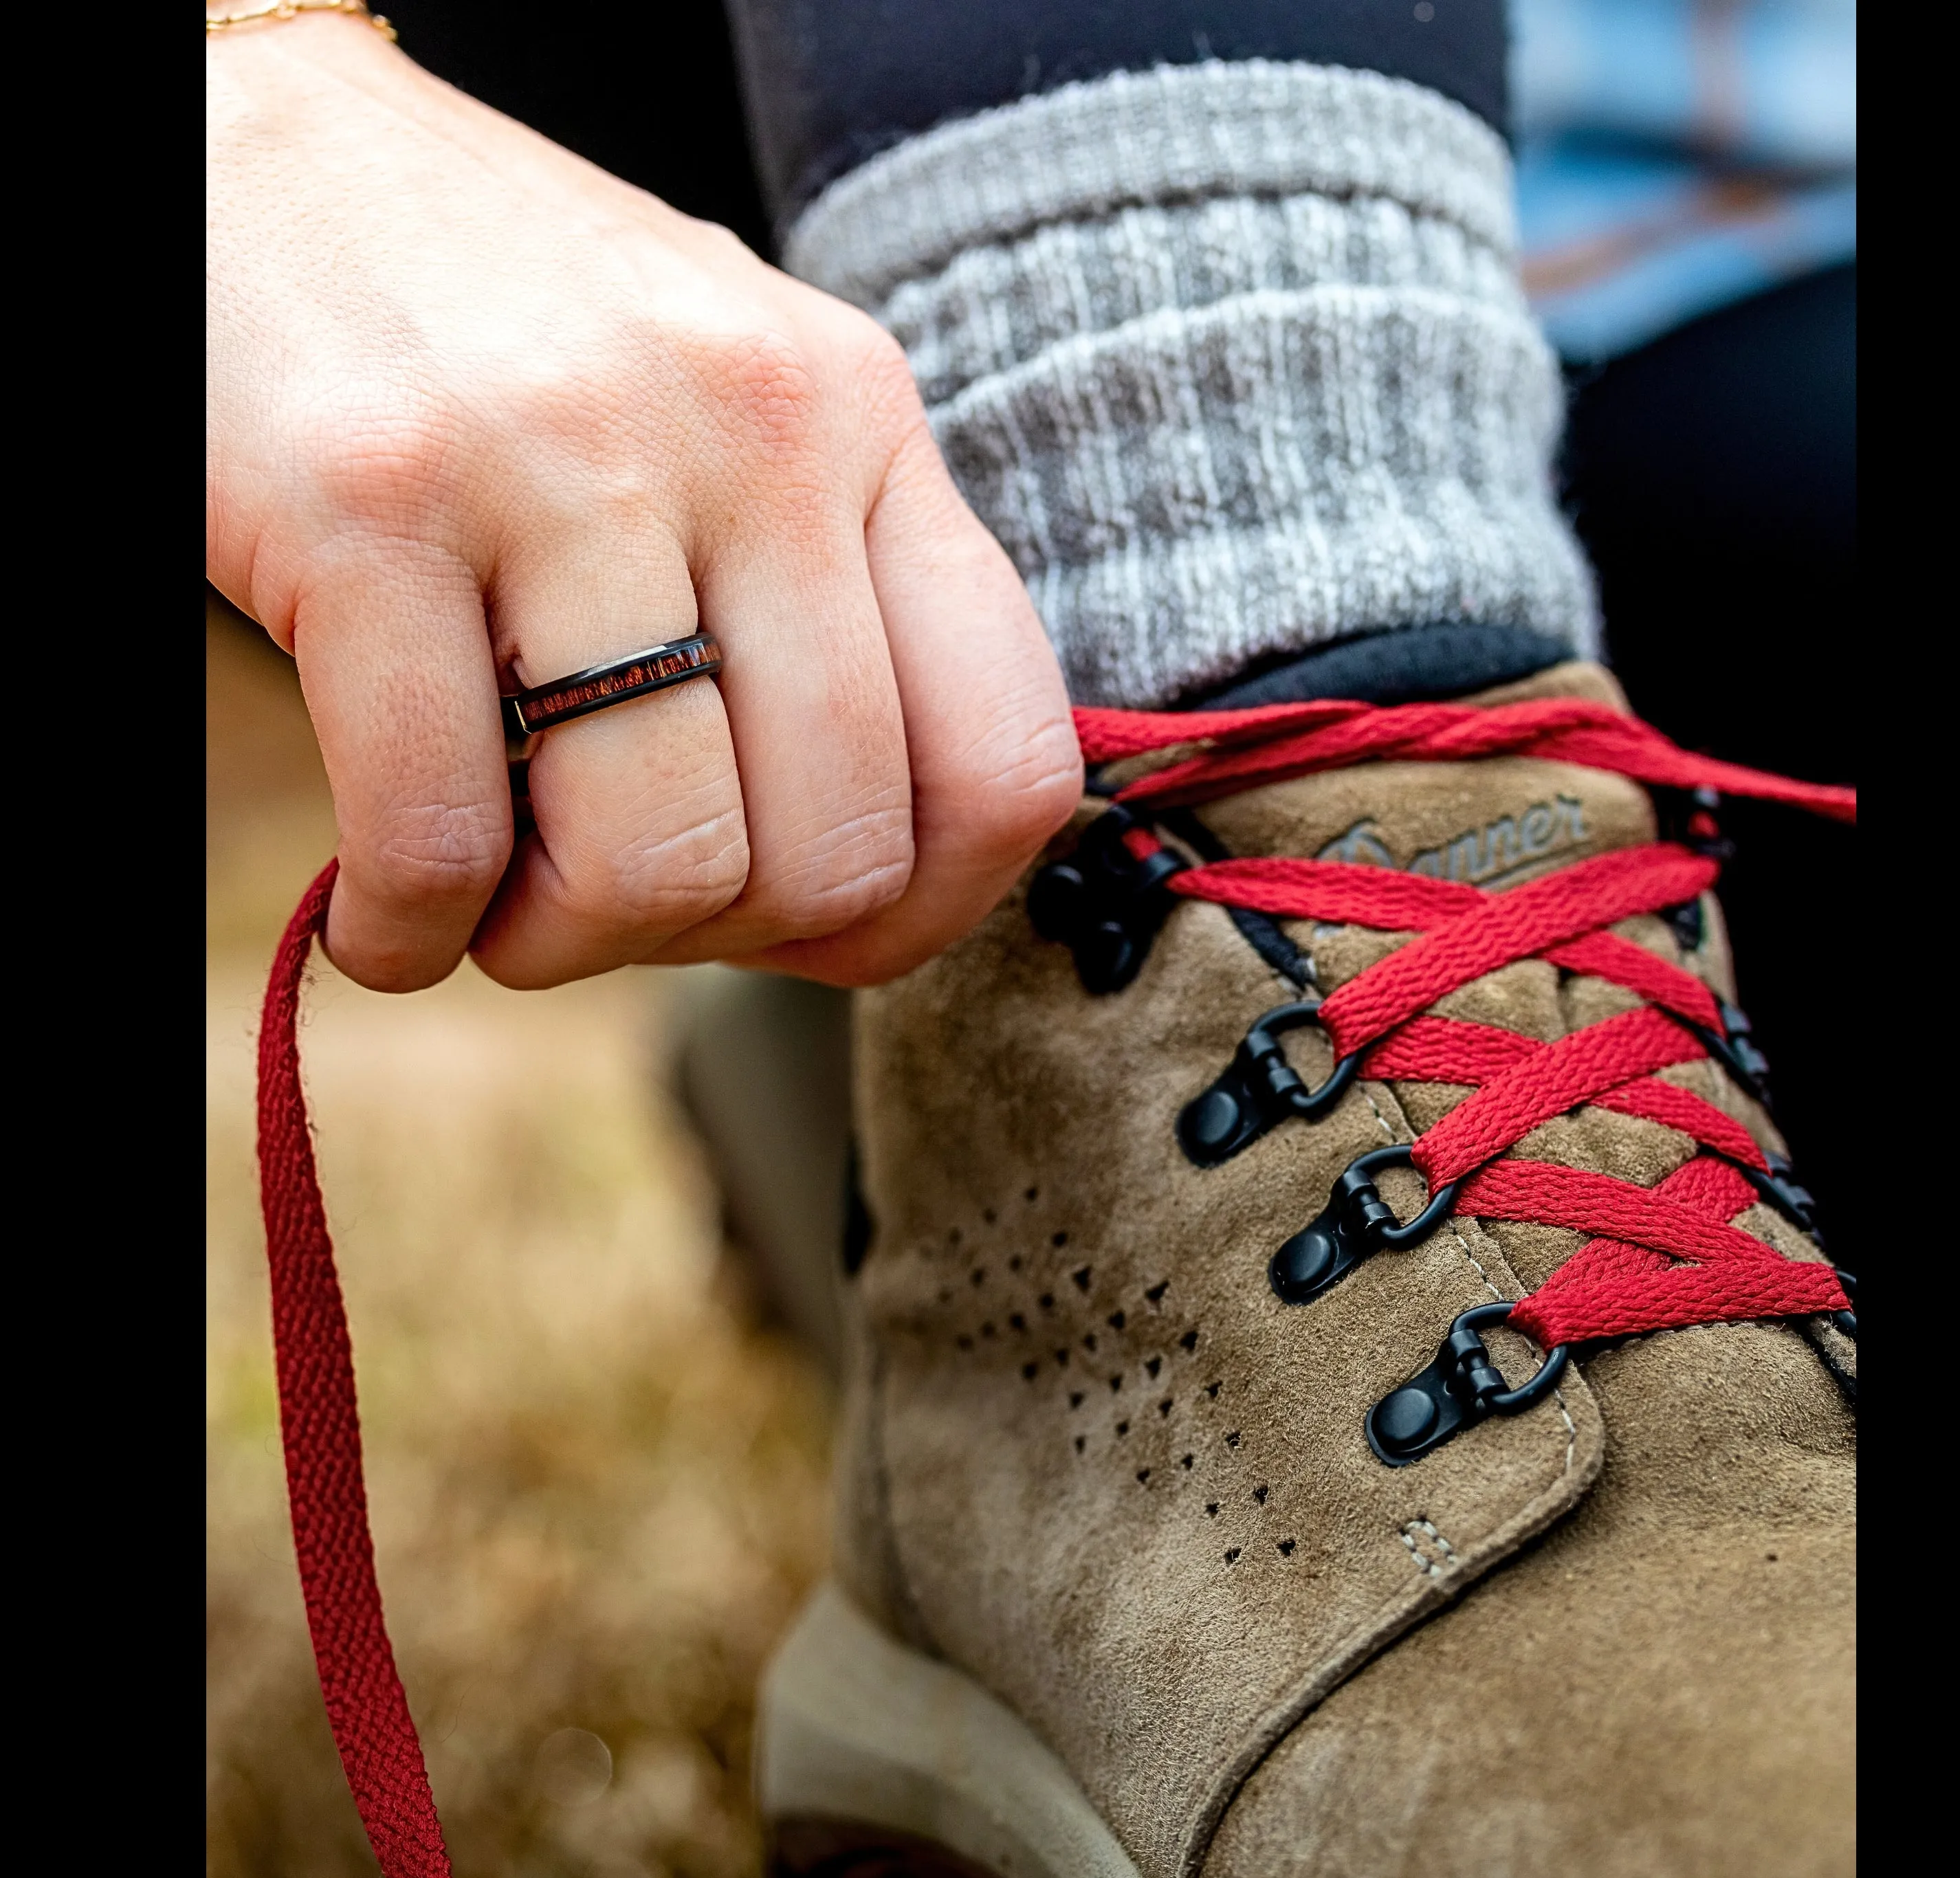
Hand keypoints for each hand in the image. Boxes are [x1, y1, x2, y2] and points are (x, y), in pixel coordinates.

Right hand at [208, 16, 1078, 989]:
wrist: (262, 154)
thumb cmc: (515, 341)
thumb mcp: (735, 424)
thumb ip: (830, 610)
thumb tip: (863, 890)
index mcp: (865, 425)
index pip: (1006, 762)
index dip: (922, 914)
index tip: (809, 932)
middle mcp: (753, 431)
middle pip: (833, 850)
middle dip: (718, 942)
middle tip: (615, 901)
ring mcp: (565, 461)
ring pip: (658, 866)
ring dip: (563, 949)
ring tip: (497, 904)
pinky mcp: (370, 504)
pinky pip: (442, 839)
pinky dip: (413, 934)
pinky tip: (389, 915)